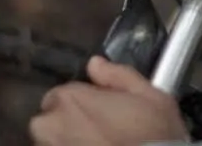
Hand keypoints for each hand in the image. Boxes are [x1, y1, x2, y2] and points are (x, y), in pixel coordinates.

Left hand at [29, 56, 189, 145]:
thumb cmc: (152, 133)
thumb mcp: (151, 97)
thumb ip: (119, 75)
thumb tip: (95, 64)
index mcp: (72, 98)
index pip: (64, 93)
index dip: (85, 101)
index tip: (103, 109)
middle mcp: (51, 125)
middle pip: (49, 120)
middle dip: (67, 122)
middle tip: (98, 129)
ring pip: (52, 142)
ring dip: (68, 141)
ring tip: (98, 143)